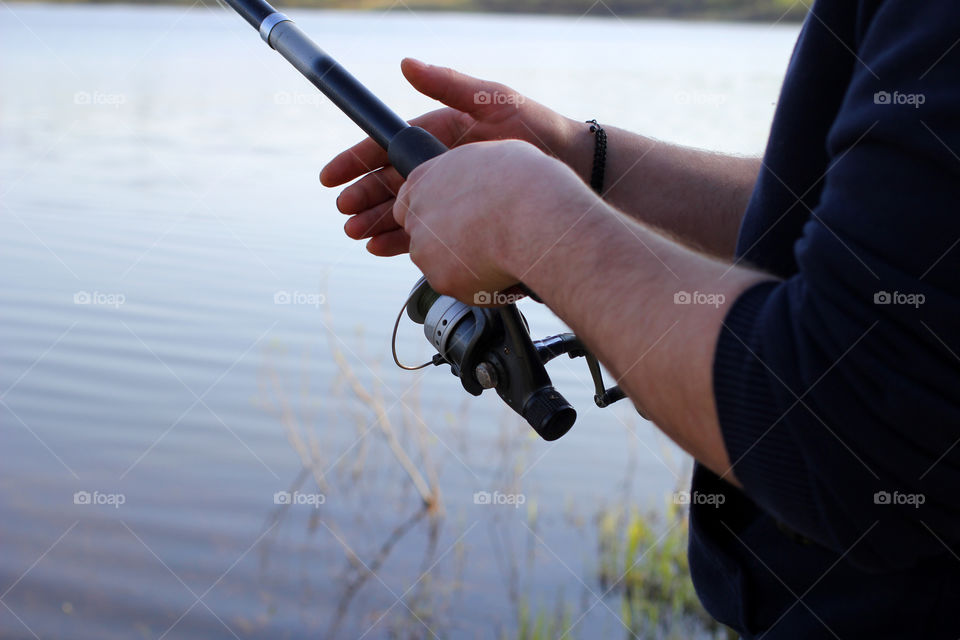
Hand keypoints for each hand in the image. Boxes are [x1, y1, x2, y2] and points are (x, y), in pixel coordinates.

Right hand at [320, 58, 579, 255]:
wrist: (576, 168)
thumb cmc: (538, 128)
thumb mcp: (493, 99)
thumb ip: (448, 84)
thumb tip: (407, 64)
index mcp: (438, 134)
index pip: (385, 147)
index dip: (355, 162)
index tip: (330, 177)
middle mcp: (441, 165)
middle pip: (389, 184)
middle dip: (363, 199)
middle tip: (345, 213)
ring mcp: (453, 194)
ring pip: (403, 211)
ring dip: (378, 223)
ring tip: (358, 234)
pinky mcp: (467, 220)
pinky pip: (427, 231)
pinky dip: (404, 241)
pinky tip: (384, 248)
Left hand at [393, 139, 596, 303]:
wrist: (535, 215)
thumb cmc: (523, 181)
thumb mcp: (492, 158)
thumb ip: (472, 174)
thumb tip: (481, 182)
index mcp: (424, 178)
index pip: (411, 201)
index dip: (437, 213)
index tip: (458, 219)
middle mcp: (418, 214)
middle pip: (423, 236)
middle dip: (448, 243)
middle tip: (483, 241)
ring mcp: (425, 249)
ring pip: (441, 265)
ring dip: (465, 265)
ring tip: (502, 255)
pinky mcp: (441, 279)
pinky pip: (460, 288)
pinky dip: (481, 286)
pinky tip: (505, 272)